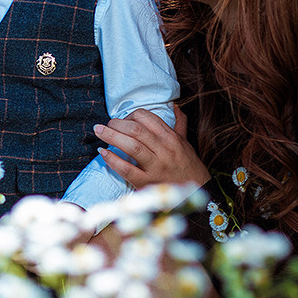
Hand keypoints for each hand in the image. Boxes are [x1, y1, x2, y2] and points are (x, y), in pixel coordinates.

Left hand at [93, 107, 209, 187]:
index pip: (146, 118)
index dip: (130, 115)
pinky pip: (127, 169)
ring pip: (132, 146)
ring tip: (98, 131)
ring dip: (111, 136)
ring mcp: (156, 167)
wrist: (198, 192)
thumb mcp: (185, 142)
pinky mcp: (147, 182)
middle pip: (136, 130)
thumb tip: (175, 106)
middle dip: (116, 124)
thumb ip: (179, 123)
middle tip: (104, 124)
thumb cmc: (187, 165)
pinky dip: (113, 160)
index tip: (122, 120)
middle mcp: (164, 150)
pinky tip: (103, 153)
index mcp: (171, 138)